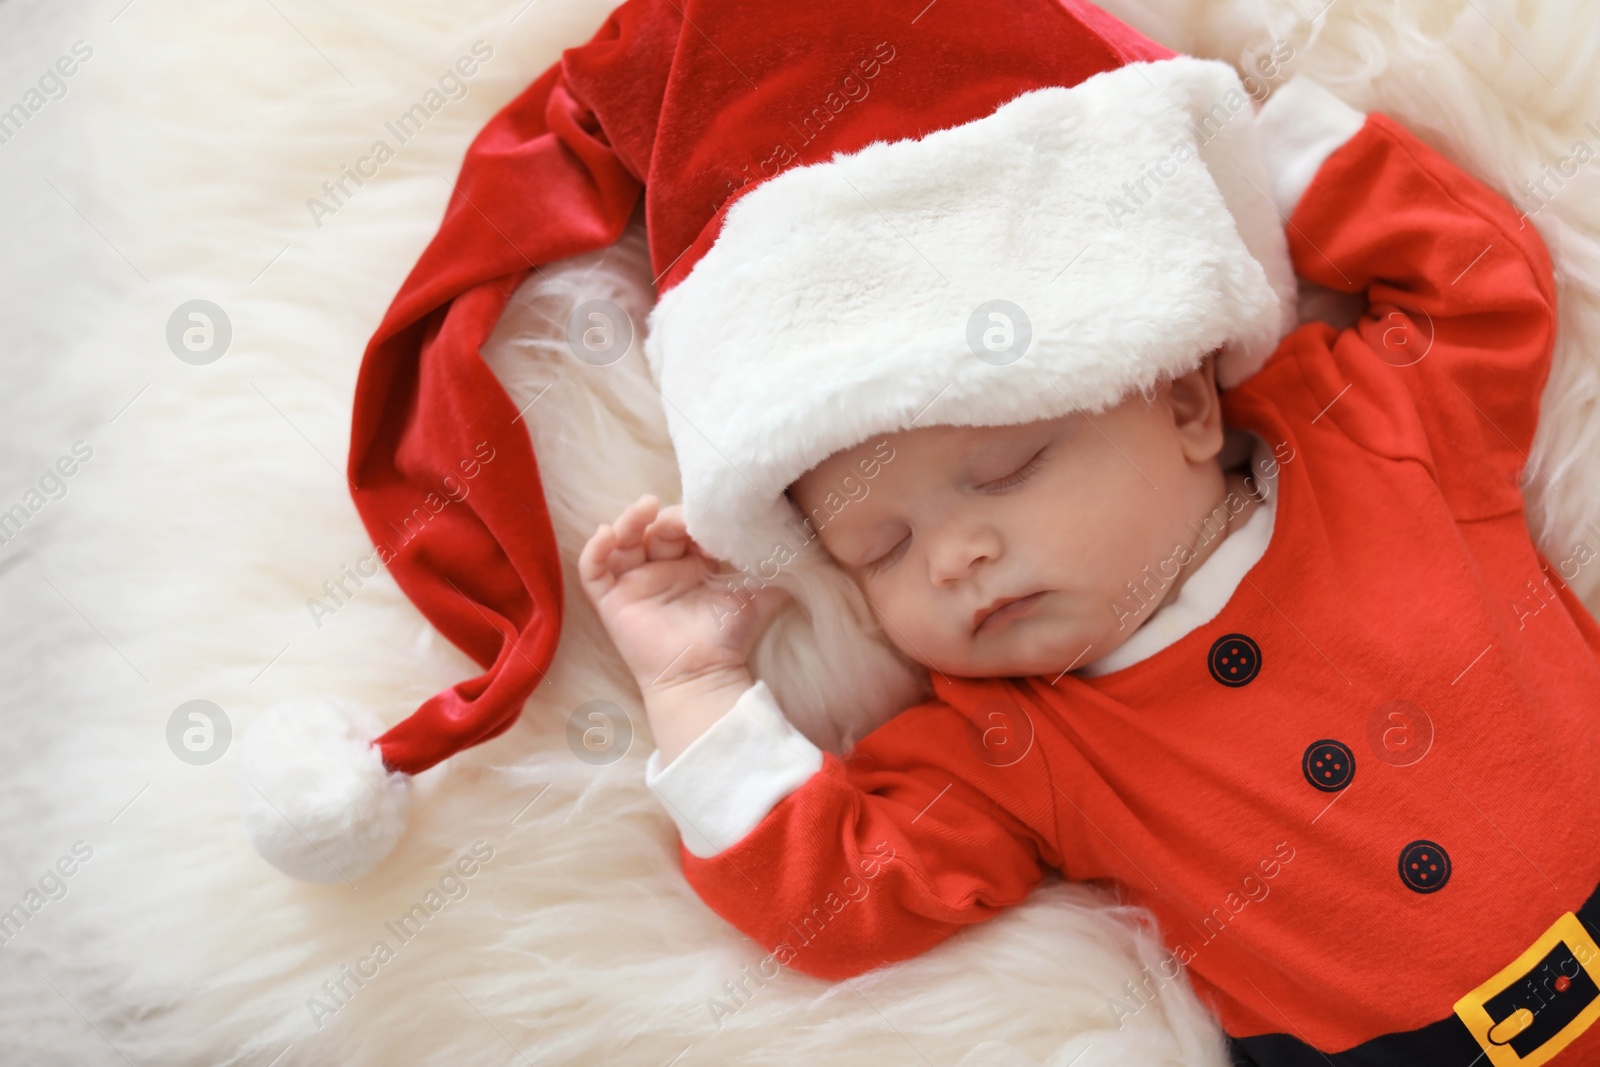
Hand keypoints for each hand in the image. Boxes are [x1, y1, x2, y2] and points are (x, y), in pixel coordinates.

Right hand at [578, 494, 790, 695]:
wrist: (704, 677)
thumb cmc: (727, 639)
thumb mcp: (757, 597)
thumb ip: (777, 571)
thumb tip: (807, 545)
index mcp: (692, 562)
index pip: (686, 526)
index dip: (693, 518)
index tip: (709, 517)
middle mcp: (661, 567)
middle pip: (653, 528)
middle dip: (664, 517)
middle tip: (678, 517)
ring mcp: (633, 582)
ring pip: (621, 540)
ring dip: (628, 521)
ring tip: (642, 510)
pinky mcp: (611, 600)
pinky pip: (592, 570)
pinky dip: (594, 550)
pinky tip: (606, 534)